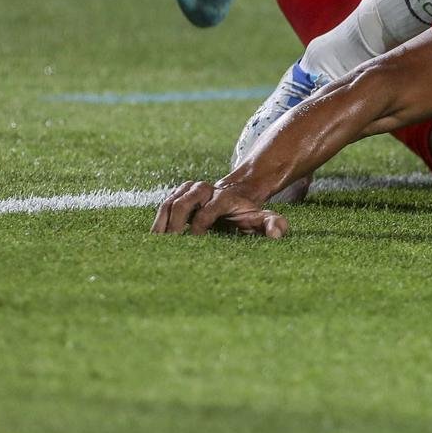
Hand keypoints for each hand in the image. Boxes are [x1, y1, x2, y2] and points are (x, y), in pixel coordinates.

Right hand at [151, 180, 288, 236]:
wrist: (235, 195)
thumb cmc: (247, 212)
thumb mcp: (262, 218)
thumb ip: (272, 223)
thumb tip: (278, 234)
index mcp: (224, 197)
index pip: (208, 210)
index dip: (202, 225)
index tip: (197, 242)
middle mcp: (205, 190)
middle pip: (184, 201)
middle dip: (176, 222)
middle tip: (171, 243)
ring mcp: (190, 190)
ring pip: (170, 201)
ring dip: (162, 222)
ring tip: (156, 243)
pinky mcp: (178, 194)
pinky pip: (164, 204)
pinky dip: (157, 220)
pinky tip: (154, 237)